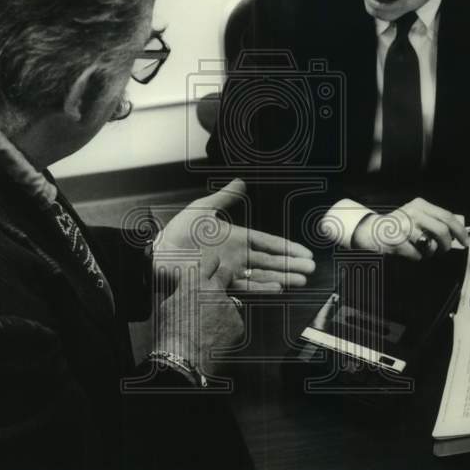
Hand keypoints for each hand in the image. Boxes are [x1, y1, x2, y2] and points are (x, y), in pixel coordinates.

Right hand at [155, 253, 242, 374]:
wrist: (183, 359)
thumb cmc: (170, 335)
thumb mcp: (168, 306)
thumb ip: (182, 293)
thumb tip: (185, 292)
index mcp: (195, 282)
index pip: (210, 263)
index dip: (213, 266)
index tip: (214, 268)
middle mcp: (214, 290)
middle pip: (226, 275)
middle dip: (223, 280)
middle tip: (216, 292)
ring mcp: (229, 306)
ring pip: (229, 304)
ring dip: (223, 312)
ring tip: (209, 329)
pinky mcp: (238, 324)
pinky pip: (234, 323)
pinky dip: (228, 330)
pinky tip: (216, 339)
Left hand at [156, 178, 314, 292]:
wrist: (159, 254)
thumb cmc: (177, 232)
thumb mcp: (202, 209)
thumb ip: (223, 198)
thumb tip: (240, 182)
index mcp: (236, 237)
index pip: (267, 242)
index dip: (286, 248)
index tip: (304, 253)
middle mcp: (236, 255)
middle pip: (270, 261)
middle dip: (291, 265)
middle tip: (310, 269)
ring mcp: (230, 270)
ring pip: (262, 275)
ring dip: (282, 277)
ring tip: (300, 280)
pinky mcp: (220, 283)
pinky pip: (245, 287)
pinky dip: (261, 287)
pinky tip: (276, 288)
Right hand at [350, 198, 468, 260]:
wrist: (371, 230)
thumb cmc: (398, 225)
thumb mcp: (416, 214)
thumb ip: (435, 219)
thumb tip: (459, 230)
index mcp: (420, 205)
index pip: (447, 217)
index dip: (459, 231)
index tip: (465, 241)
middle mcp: (412, 213)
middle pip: (442, 231)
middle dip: (447, 244)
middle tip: (445, 250)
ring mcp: (404, 227)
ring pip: (430, 246)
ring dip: (429, 253)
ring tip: (421, 249)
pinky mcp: (397, 241)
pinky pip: (417, 255)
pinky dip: (416, 257)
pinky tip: (409, 251)